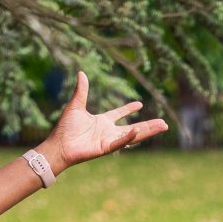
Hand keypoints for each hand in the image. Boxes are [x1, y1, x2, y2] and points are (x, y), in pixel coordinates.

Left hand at [38, 72, 169, 171]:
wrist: (58, 145)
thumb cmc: (65, 128)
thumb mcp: (75, 105)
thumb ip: (81, 90)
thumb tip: (81, 73)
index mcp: (102, 122)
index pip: (120, 114)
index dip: (129, 109)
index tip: (140, 104)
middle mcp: (108, 131)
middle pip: (134, 128)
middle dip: (149, 125)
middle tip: (164, 123)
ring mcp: (109, 140)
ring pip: (133, 136)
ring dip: (147, 131)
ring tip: (162, 126)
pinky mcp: (105, 148)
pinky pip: (120, 142)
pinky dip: (128, 137)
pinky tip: (138, 131)